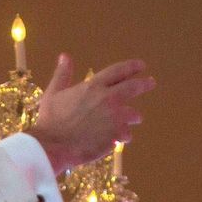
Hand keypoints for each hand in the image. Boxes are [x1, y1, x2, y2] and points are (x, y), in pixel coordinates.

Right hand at [29, 55, 154, 174]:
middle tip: (151, 82)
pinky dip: (124, 136)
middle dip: (144, 84)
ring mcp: (114, 118)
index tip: (141, 66)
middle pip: (133, 88)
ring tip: (135, 119)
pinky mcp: (115, 136)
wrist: (53, 146)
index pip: (118, 71)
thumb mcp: (54, 93)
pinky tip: (119, 140)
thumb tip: (65, 56)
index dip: (131, 67)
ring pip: (134, 114)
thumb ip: (63, 74)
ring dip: (134, 116)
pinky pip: (127, 135)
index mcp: (93, 86)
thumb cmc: (50, 120)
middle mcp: (108, 99)